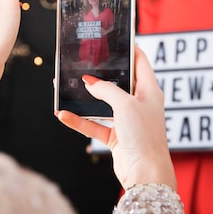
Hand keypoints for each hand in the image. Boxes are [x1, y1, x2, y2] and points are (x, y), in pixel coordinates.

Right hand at [57, 47, 176, 190]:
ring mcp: (127, 121)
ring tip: (66, 87)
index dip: (129, 48)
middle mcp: (139, 103)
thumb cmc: (144, 136)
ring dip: (85, 98)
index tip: (114, 39)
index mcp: (149, 90)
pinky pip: (94, 125)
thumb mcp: (125, 105)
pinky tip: (63, 115)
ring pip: (102, 104)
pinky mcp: (116, 137)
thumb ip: (106, 90)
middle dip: (100, 74)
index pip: (140, 61)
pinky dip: (79, 120)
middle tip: (84, 61)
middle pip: (118, 82)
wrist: (146, 174)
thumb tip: (89, 82)